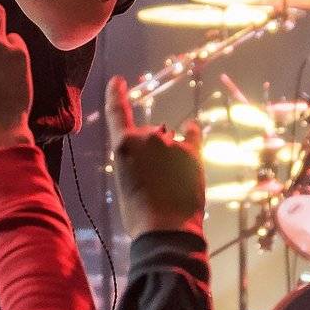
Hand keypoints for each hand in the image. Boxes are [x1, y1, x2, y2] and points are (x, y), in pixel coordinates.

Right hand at [106, 76, 203, 240]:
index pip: (117, 113)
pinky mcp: (193, 153)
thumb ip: (135, 160)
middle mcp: (148, 136)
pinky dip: (191, 133)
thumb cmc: (139, 213)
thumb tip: (153, 154)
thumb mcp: (125, 182)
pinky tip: (193, 127)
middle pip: (149, 134)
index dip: (115, 95)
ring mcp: (172, 143)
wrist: (166, 229)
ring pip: (169, 142)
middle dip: (151, 150)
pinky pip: (192, 135)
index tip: (117, 81)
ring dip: (169, 155)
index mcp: (124, 145)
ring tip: (170, 183)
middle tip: (152, 180)